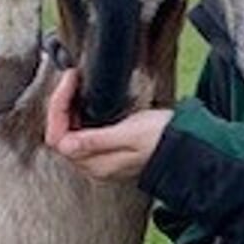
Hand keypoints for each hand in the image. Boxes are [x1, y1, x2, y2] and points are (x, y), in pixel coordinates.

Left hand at [44, 68, 171, 182]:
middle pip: (61, 134)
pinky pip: (82, 130)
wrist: (185, 146)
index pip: (59, 138)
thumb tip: (66, 144)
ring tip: (75, 85)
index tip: (69, 82)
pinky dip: (78, 112)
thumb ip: (97, 140)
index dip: (58, 107)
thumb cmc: (163, 140)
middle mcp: (94, 164)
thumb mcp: (130, 134)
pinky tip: (83, 99)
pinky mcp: (106, 148)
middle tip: (70, 79)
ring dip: (68, 107)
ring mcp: (99, 157)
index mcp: (97, 163)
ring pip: (70, 131)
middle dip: (60, 104)